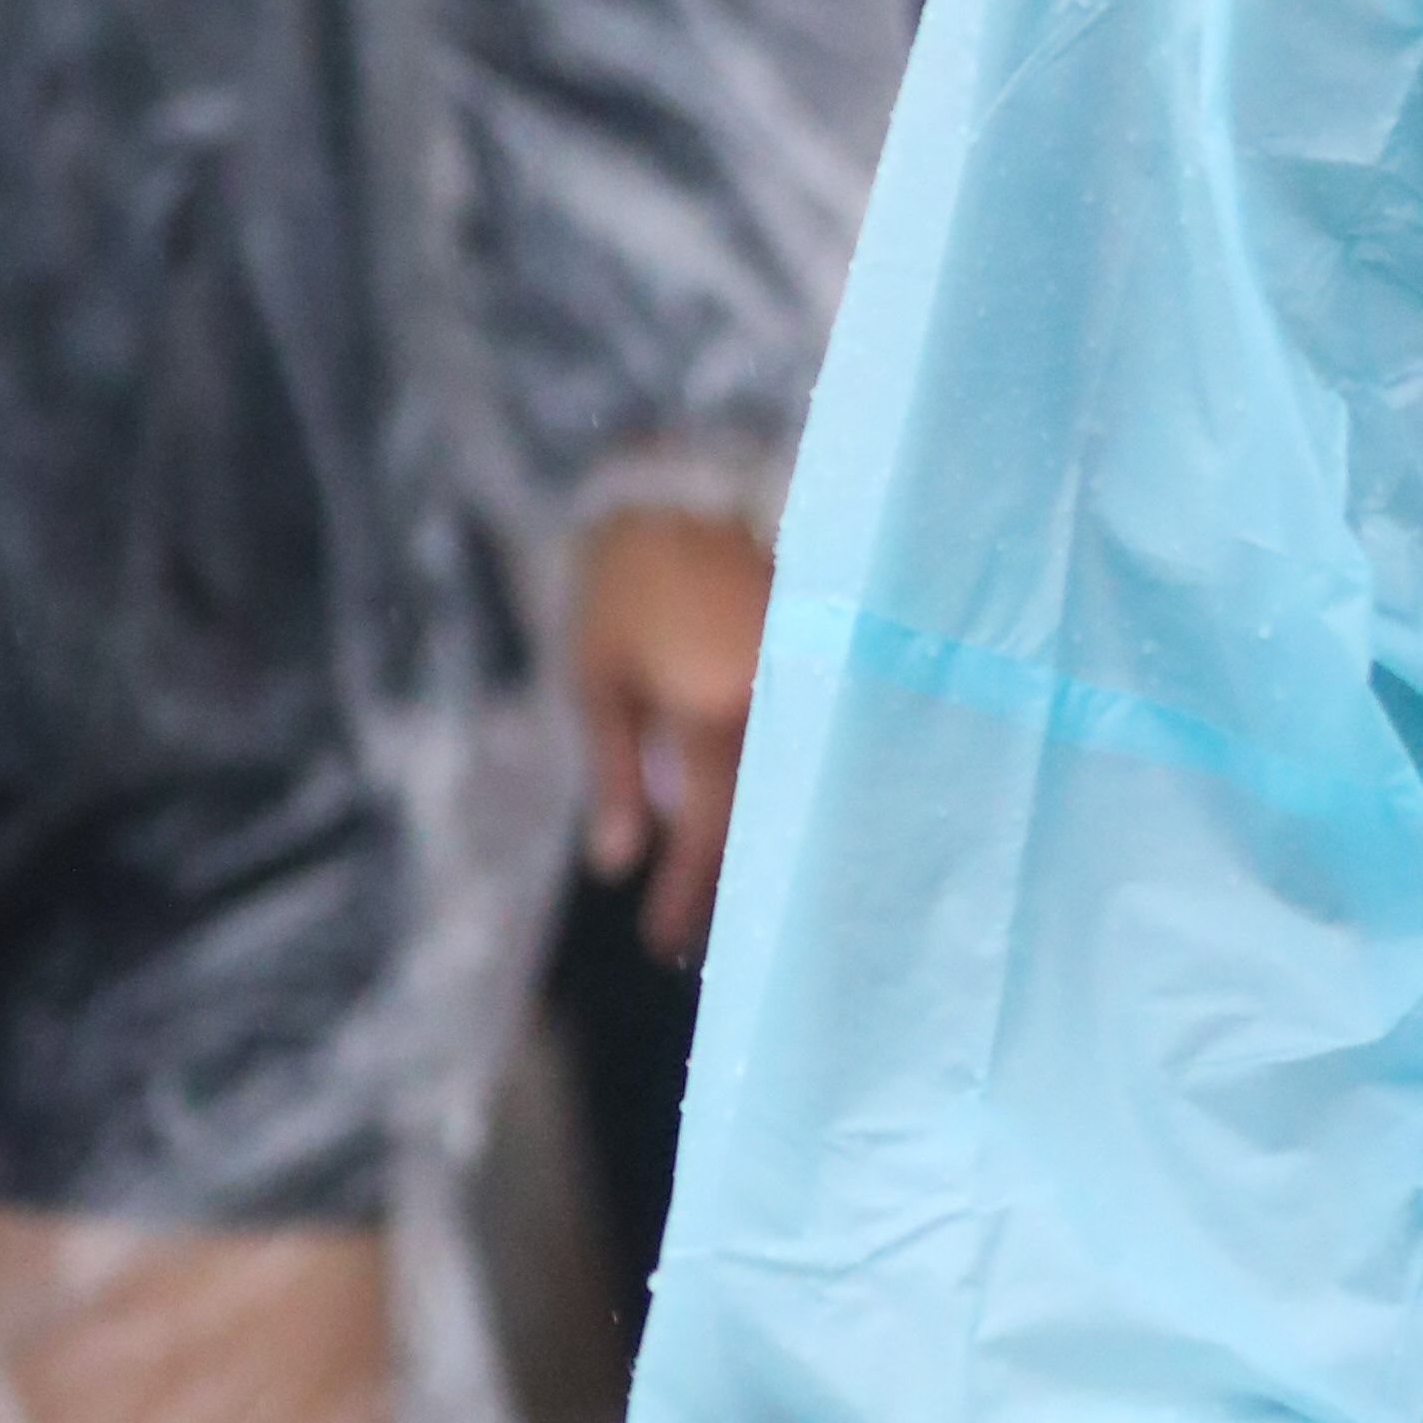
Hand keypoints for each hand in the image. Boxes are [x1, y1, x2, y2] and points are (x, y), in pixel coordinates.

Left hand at [567, 499, 775, 969]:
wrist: (682, 477)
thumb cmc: (622, 581)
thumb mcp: (594, 676)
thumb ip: (609, 771)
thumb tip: (617, 864)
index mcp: (713, 709)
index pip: (705, 828)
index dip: (685, 895)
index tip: (660, 945)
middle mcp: (776, 699)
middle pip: (767, 817)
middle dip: (733, 884)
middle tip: (700, 940)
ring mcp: (812, 674)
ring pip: (799, 781)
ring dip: (766, 837)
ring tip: (736, 889)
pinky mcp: (828, 651)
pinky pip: (818, 738)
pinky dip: (795, 783)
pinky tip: (780, 813)